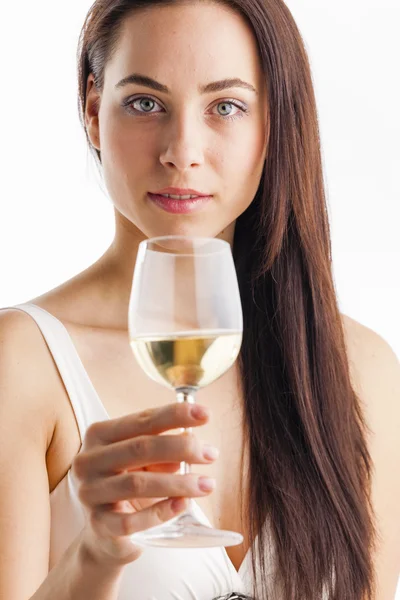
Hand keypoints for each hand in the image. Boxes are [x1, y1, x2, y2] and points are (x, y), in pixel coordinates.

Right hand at [72, 403, 216, 567]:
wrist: (105, 533)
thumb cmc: (129, 482)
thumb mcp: (144, 460)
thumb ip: (164, 447)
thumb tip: (194, 442)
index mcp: (99, 435)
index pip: (142, 420)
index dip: (175, 414)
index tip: (206, 414)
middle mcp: (88, 461)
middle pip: (140, 448)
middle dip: (181, 448)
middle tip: (211, 453)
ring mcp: (90, 494)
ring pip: (137, 483)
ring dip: (178, 482)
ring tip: (207, 484)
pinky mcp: (98, 526)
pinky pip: (130, 520)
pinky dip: (160, 512)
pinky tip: (183, 505)